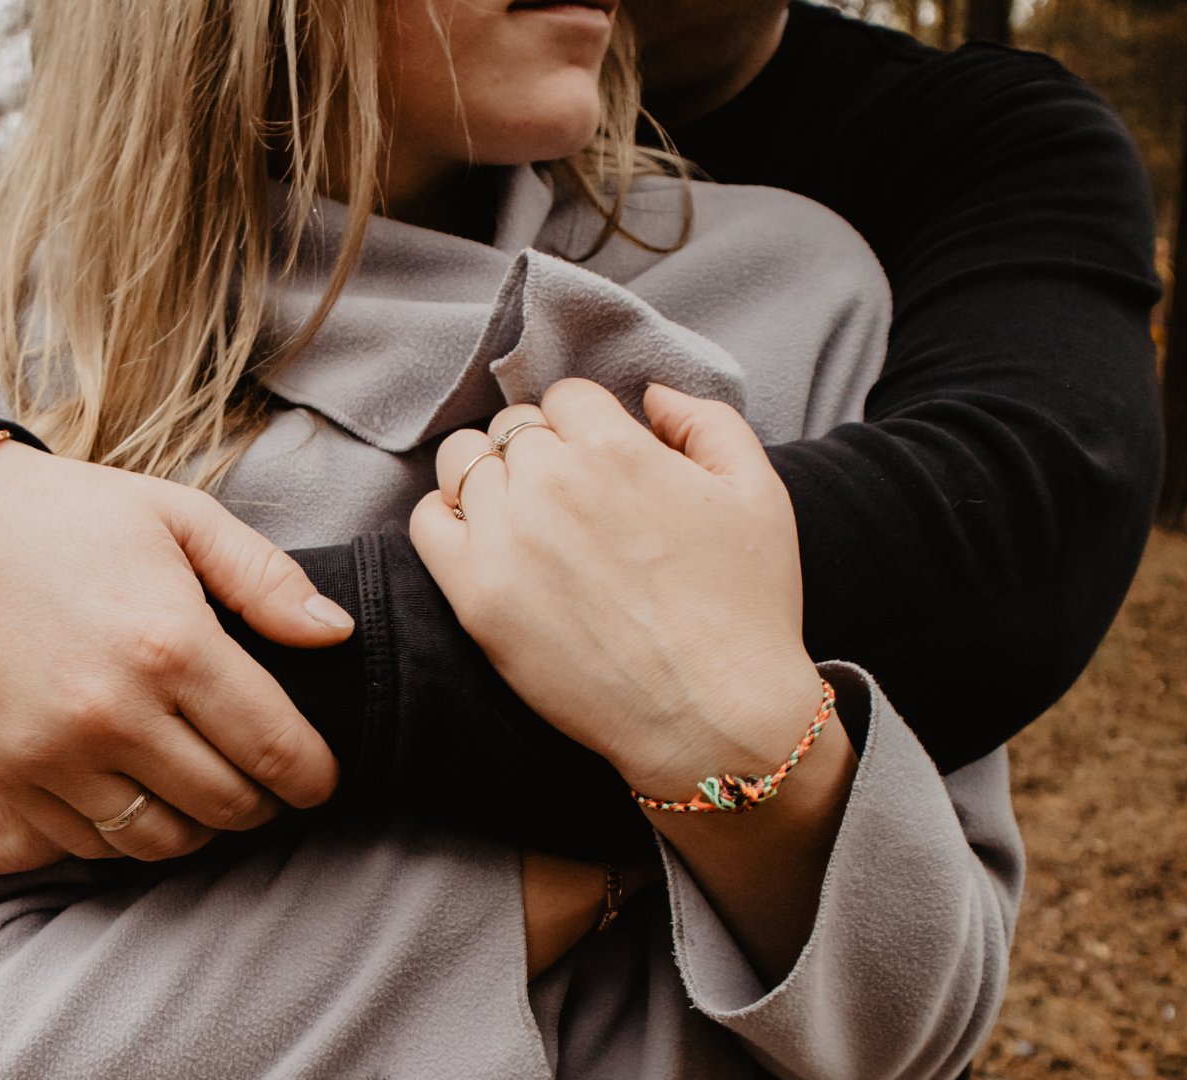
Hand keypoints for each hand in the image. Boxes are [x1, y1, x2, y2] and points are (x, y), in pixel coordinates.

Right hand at [0, 433, 351, 861]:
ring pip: (161, 840)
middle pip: (228, 805)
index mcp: (170, 643)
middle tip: (271, 782)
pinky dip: (130, 834)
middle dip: (267, 803)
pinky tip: (145, 794)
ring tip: (212, 794)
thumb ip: (267, 579)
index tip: (321, 776)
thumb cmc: (70, 515)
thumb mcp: (181, 517)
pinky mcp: (4, 776)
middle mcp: (113, 712)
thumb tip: (336, 635)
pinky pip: (90, 844)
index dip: (315, 776)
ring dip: (202, 829)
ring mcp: (52, 754)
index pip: (275, 748)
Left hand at [411, 379, 854, 979]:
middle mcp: (550, 482)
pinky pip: (428, 523)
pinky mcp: (476, 596)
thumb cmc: (746, 609)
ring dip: (491, 479)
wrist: (715, 719)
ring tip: (525, 519)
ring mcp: (506, 539)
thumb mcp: (758, 492)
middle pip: (514, 429)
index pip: (567, 399)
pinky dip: (447, 519)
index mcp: (615, 447)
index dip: (587, 429)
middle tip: (569, 501)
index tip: (602, 467)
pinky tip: (484, 542)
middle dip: (541, 452)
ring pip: (465, 465)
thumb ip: (705, 421)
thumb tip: (651, 394)